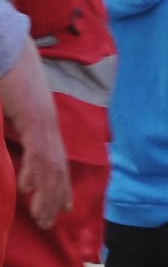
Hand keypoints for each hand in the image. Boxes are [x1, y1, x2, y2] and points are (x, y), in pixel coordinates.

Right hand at [0, 48, 69, 228]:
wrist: (8, 46)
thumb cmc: (7, 71)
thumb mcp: (12, 105)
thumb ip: (16, 123)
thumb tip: (12, 135)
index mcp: (45, 122)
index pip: (57, 160)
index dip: (60, 185)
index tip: (61, 206)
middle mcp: (49, 125)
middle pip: (57, 169)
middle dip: (55, 197)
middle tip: (50, 221)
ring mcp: (44, 121)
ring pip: (50, 166)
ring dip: (46, 194)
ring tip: (42, 217)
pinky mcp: (34, 116)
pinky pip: (37, 150)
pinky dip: (35, 171)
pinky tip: (28, 188)